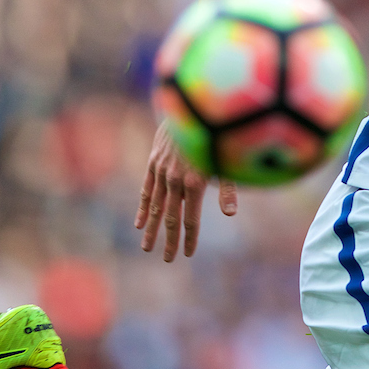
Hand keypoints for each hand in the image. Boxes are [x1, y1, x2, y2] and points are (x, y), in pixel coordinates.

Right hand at [135, 120, 237, 260]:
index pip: (190, 219)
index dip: (189, 238)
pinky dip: (142, 207)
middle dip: (169, 240)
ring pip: (154, 206)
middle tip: (167, 259)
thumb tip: (230, 213)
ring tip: (147, 248)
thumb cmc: (215, 136)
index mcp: (195, 182)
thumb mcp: (225, 161)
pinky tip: (138, 223)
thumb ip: (228, 188)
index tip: (187, 254)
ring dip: (150, 229)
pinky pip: (145, 190)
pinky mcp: (153, 163)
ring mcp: (162, 171)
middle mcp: (176, 179)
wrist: (190, 108)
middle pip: (170, 217)